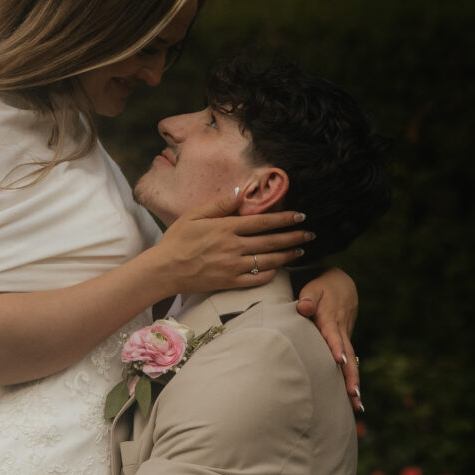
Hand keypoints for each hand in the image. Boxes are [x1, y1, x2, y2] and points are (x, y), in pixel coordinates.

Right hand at [154, 189, 310, 294]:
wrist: (165, 270)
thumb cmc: (177, 240)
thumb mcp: (194, 215)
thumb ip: (219, 204)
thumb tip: (241, 191)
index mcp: (226, 228)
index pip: (262, 222)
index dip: (284, 219)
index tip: (300, 216)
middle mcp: (233, 247)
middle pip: (271, 242)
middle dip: (293, 237)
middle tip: (310, 234)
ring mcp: (233, 267)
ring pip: (268, 261)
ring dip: (287, 255)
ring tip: (300, 250)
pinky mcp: (230, 283)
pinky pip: (257, 279)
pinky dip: (271, 274)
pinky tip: (278, 268)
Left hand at [296, 268, 362, 411]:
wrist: (342, 285)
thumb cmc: (321, 288)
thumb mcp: (313, 288)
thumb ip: (308, 298)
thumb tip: (303, 307)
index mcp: (330, 319)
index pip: (333, 334)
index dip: (336, 346)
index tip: (339, 360)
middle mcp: (341, 331)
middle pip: (348, 354)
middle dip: (350, 375)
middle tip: (353, 394)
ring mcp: (345, 338)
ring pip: (351, 362)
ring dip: (354, 382)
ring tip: (357, 405)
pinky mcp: (346, 343)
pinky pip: (350, 362)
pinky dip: (352, 379)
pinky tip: (354, 400)